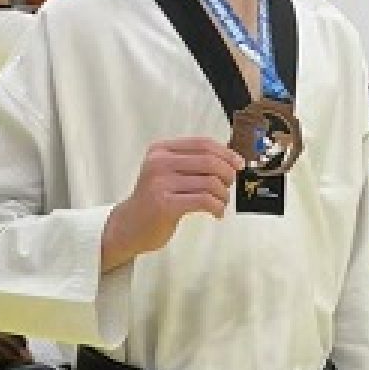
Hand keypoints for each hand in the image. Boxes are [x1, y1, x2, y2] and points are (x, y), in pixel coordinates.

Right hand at [100, 136, 243, 271]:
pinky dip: (218, 207)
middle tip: (227, 188)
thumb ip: (192, 163)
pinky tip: (216, 213)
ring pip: (210, 182)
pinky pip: (205, 201)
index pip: (203, 143)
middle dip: (227, 175)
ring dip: (223, 195)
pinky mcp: (165, 204)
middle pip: (210, 161)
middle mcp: (159, 162)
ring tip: (221, 203)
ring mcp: (160, 183)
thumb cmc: (154, 200)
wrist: (129, 226)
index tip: (238, 164)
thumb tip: (231, 160)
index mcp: (161, 150)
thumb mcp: (167, 173)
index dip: (226, 153)